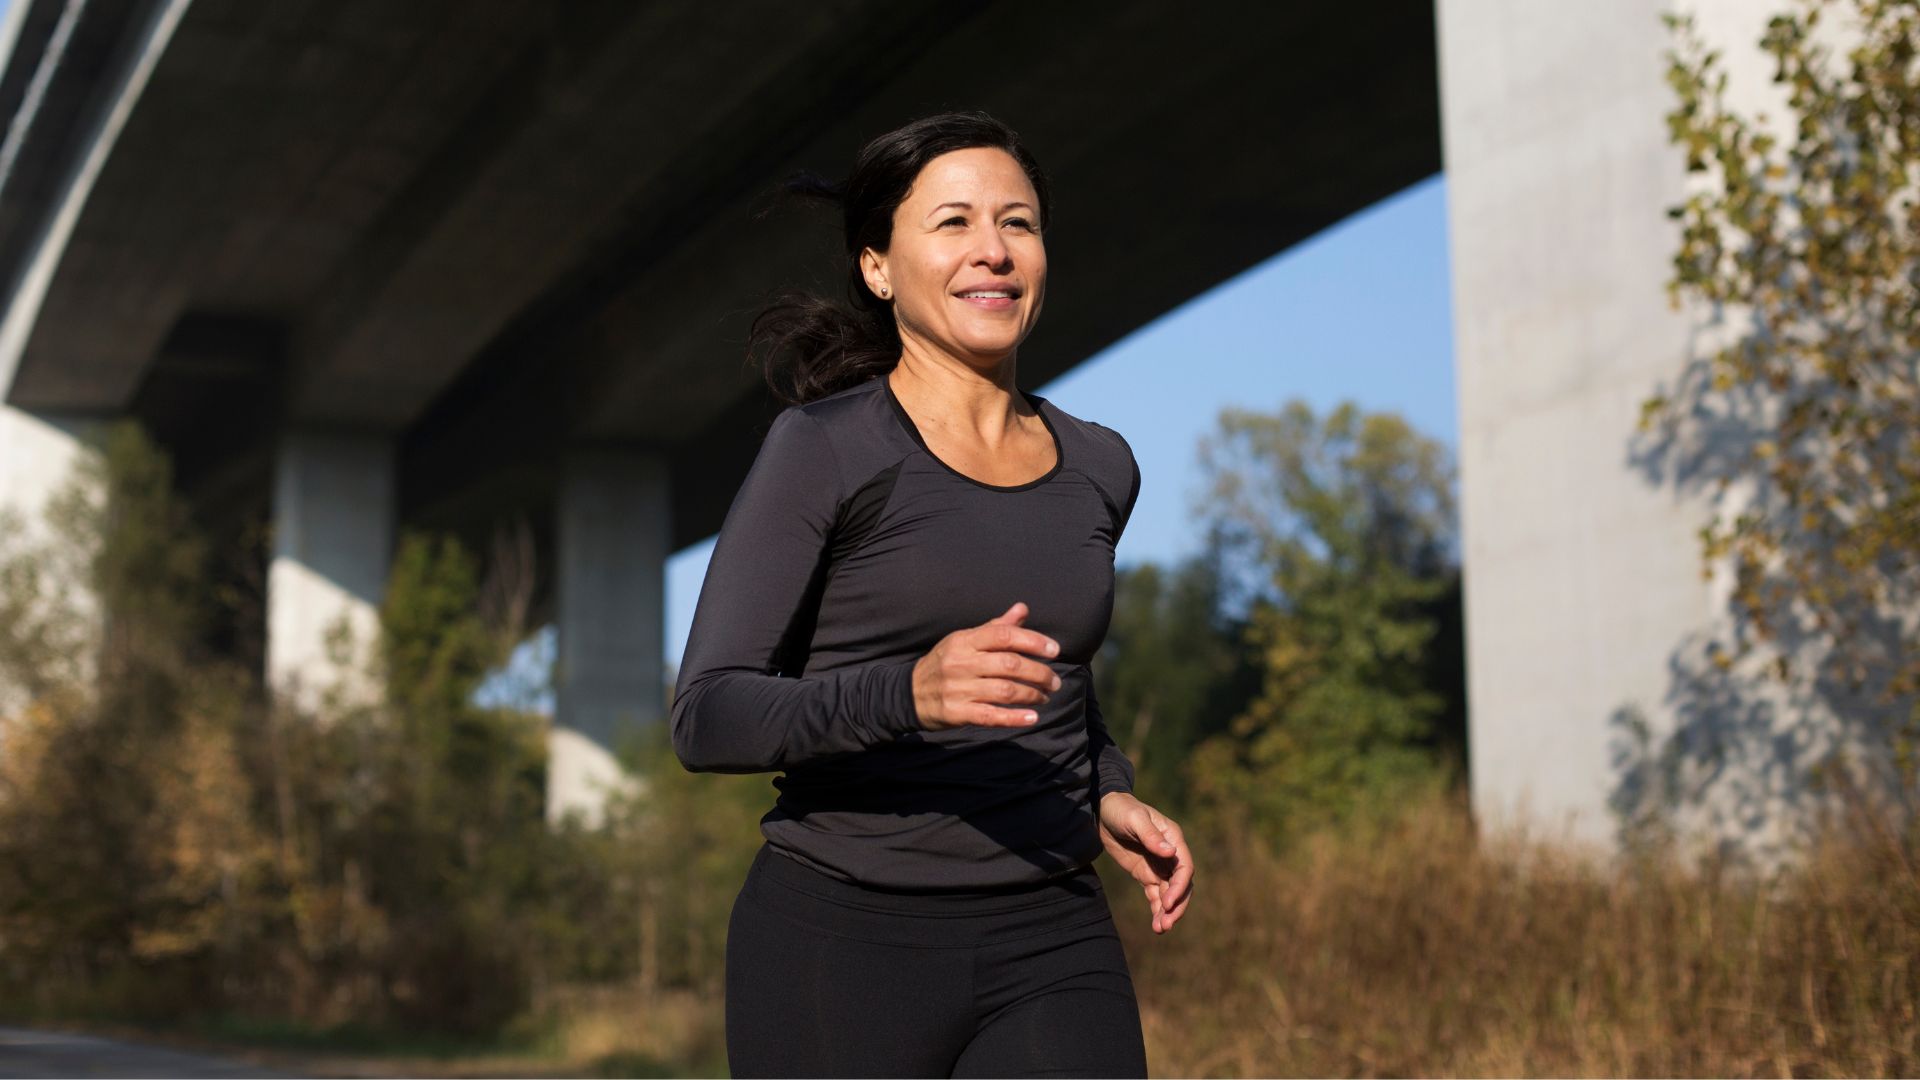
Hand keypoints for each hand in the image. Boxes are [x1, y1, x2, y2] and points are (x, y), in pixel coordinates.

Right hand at [910, 601, 1062, 731]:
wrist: (908, 693)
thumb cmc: (945, 663)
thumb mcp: (964, 640)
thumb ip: (996, 627)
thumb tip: (1023, 608)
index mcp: (965, 641)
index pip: (1004, 636)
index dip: (1033, 641)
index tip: (1054, 650)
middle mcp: (961, 663)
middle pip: (1010, 665)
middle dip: (1039, 673)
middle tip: (1055, 681)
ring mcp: (958, 689)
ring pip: (1005, 691)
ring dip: (1032, 695)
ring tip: (1045, 697)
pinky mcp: (957, 713)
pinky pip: (991, 716)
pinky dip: (1014, 718)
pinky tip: (1032, 718)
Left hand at [1097, 792, 1192, 934]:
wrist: (1103, 811)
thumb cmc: (1122, 809)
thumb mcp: (1135, 820)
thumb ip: (1151, 836)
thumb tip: (1171, 853)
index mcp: (1173, 839)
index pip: (1184, 868)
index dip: (1179, 887)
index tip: (1167, 902)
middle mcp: (1170, 855)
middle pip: (1181, 885)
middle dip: (1177, 905)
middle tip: (1167, 923)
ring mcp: (1159, 866)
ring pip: (1170, 894)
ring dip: (1168, 912)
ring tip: (1160, 929)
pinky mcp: (1146, 874)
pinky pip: (1156, 895)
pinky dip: (1157, 910)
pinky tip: (1156, 925)